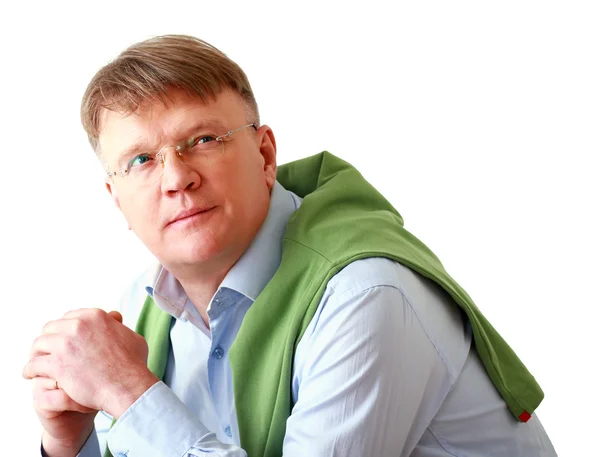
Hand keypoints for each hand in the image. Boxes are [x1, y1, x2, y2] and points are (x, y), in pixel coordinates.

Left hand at [23, 308, 158, 419]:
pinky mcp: (56, 364)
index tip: (62, 339)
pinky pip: (34, 364)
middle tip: (47, 351)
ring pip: (39, 344)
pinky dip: (30, 370)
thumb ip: (118, 327)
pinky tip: (30, 375)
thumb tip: (116, 319)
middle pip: (51, 328)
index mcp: (95, 316)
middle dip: (49, 339)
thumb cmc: (133, 365)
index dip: (64, 328)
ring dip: (37, 353)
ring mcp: (65, 344)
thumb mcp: (131, 336)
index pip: (70, 317)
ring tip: (36, 363)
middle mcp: (78, 325)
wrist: (127, 386)